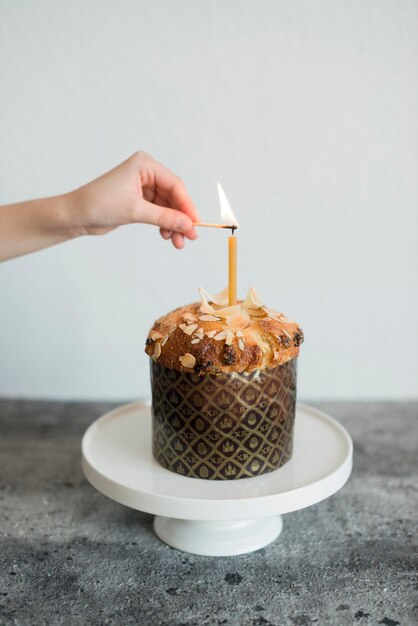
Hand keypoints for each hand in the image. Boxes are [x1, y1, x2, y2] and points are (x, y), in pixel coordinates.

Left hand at [71, 152, 198, 248]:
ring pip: (168, 207)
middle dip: (181, 218)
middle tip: (190, 236)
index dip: (187, 205)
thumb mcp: (135, 211)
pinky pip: (159, 212)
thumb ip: (165, 218)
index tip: (196, 223)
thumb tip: (188, 226)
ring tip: (177, 242)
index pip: (174, 185)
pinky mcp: (139, 200)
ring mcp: (143, 187)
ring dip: (173, 224)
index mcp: (144, 165)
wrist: (76, 215)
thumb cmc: (99, 204)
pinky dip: (164, 225)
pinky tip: (166, 236)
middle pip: (173, 196)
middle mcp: (145, 173)